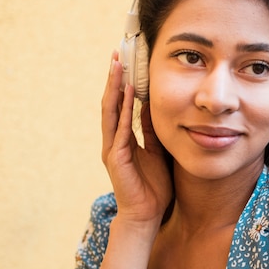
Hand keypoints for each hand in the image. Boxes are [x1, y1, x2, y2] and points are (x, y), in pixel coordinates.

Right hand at [101, 51, 172, 229]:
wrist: (147, 215)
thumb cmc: (153, 186)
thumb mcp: (158, 151)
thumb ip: (153, 132)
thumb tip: (155, 108)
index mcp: (123, 139)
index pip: (122, 105)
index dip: (123, 84)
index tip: (127, 62)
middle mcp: (114, 140)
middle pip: (112, 102)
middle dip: (114, 78)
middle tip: (117, 53)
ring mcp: (112, 148)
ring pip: (111, 111)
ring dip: (114, 87)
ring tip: (118, 64)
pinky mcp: (116, 157)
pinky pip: (121, 128)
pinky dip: (124, 109)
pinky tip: (129, 92)